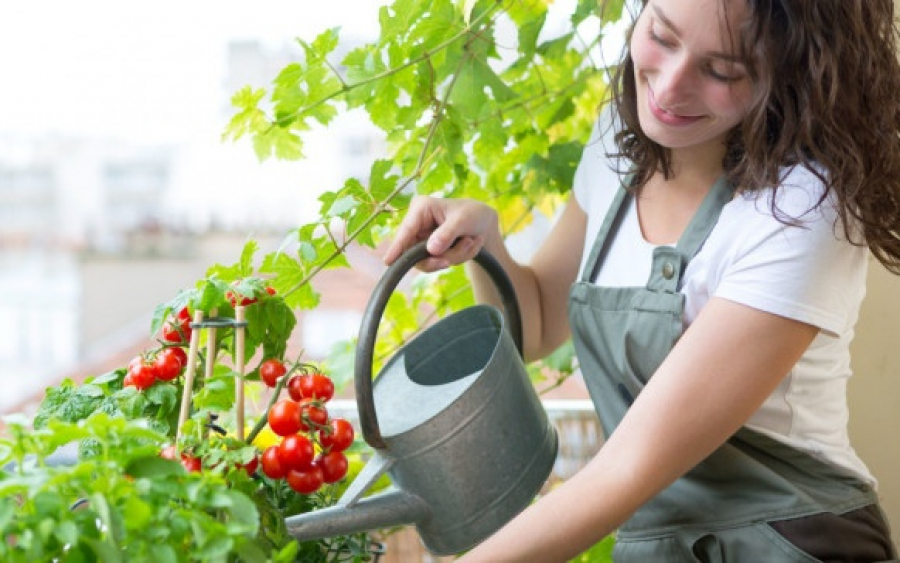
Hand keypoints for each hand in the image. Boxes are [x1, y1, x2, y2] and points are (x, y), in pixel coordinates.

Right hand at [383, 196, 499, 270]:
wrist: (484, 223)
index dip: (397, 247)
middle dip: (443, 255)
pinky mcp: (429, 251)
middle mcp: (417, 225)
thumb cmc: (473, 214)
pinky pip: (439, 263)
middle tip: (463, 250)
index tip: (387, 261)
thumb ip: (447, 234)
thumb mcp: (463, 220)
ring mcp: (422, 239)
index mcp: (420, 209)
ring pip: (430, 261)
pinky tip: (469, 244)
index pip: (406, 231)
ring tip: (471, 241)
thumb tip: (431, 250)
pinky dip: (458, 257)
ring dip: (455, 255)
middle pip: (416, 252)